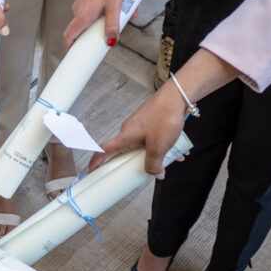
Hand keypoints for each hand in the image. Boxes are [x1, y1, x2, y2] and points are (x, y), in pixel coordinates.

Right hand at [63, 0, 126, 51]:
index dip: (69, 47)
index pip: (70, 35)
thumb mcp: (115, 5)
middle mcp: (79, 10)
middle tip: (111, 33)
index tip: (72, 55)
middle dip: (98, 32)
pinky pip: (93, 10)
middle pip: (84, 29)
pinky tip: (117, 5)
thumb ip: (113, 25)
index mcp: (83, 15)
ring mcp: (81, 4)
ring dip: (104, 20)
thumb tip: (110, 41)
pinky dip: (104, 11)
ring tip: (121, 12)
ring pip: (91, 19)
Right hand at [87, 48, 238, 176]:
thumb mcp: (158, 147)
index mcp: (125, 137)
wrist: (177, 96)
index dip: (96, 162)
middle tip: (147, 170)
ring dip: (157, 154)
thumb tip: (156, 174)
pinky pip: (153, 138)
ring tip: (172, 158)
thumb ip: (154, 164)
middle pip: (126, 151)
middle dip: (139, 162)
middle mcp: (129, 131)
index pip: (104, 150)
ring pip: (144, 145)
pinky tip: (178, 149)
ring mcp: (140, 125)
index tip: (91, 171)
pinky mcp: (151, 121)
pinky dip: (164, 145)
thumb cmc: (164, 117)